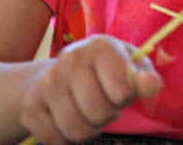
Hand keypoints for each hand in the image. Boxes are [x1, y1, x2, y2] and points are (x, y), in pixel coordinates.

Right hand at [19, 34, 161, 144]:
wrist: (55, 75)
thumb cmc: (104, 72)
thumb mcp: (129, 67)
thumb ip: (145, 75)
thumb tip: (151, 84)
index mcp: (101, 46)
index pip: (122, 89)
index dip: (124, 98)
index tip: (119, 91)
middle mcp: (71, 59)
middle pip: (99, 113)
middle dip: (105, 116)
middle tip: (101, 104)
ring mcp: (48, 82)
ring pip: (76, 130)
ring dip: (87, 129)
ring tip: (85, 112)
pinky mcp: (31, 105)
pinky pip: (56, 139)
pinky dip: (65, 138)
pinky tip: (66, 118)